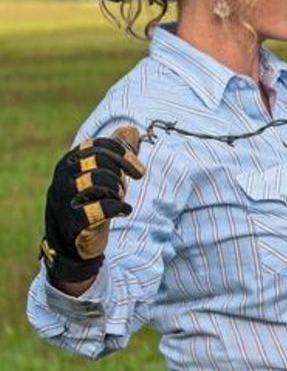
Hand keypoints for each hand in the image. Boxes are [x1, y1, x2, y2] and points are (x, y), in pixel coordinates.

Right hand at [41, 126, 145, 284]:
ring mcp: (66, 197)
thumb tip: (132, 130)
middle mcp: (64, 175)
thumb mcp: (103, 173)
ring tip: (117, 197)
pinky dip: (117, 208)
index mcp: (72, 160)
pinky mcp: (73, 220)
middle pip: (98, 158)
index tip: (138, 171)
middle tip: (122, 187)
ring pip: (97, 179)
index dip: (124, 153)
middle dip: (118, 171)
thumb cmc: (91, 200)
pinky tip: (123, 211)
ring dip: (115, 189)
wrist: (72, 239)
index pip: (100, 143)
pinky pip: (99, 207)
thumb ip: (116, 152)